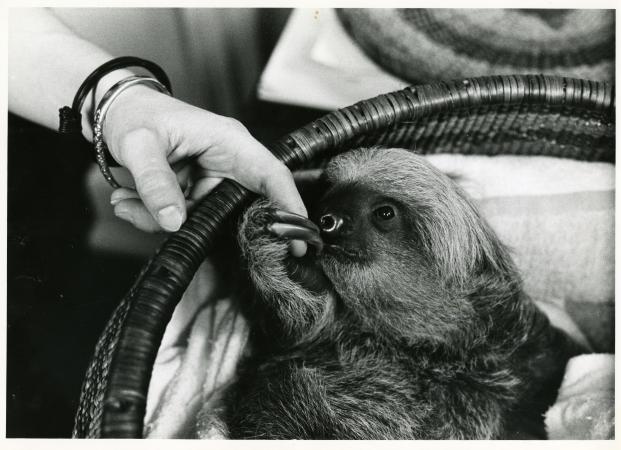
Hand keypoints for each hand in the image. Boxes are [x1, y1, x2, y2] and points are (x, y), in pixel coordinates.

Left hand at [103, 85, 307, 255]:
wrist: (114, 111)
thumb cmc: (135, 112)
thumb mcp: (140, 144)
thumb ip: (155, 182)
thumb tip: (174, 222)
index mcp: (230, 142)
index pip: (271, 175)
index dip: (289, 206)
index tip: (298, 237)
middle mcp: (228, 163)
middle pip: (239, 208)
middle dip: (206, 226)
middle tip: (171, 227)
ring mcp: (211, 181)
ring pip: (204, 220)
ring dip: (162, 220)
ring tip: (127, 202)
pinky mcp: (195, 194)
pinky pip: (184, 219)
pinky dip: (152, 217)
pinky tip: (127, 200)